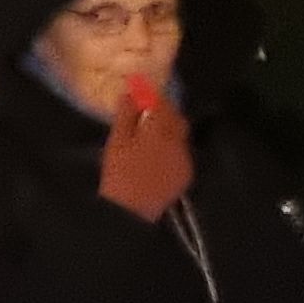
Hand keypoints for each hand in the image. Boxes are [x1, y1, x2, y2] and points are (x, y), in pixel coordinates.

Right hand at [100, 87, 194, 220]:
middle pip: (177, 118)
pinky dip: (173, 146)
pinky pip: (183, 152)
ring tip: (152, 132)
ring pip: (181, 135)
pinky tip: (159, 152)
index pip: (162, 104)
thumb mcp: (117, 142)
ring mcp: (185, 159)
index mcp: (160, 132)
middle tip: (148, 112)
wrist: (131, 210)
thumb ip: (126, 116)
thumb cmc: (118, 174)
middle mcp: (178, 142)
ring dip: (170, 128)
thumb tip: (130, 94)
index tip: (143, 92)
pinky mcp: (186, 173)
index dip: (153, 95)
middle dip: (165, 111)